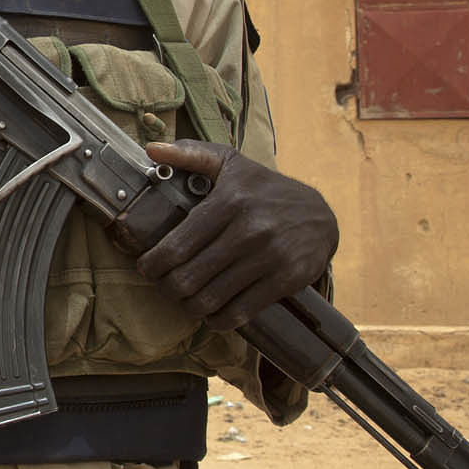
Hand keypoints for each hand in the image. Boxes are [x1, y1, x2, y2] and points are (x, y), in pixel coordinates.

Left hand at [135, 140, 337, 328]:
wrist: (322, 216)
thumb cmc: (264, 189)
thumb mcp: (230, 164)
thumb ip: (190, 154)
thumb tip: (151, 149)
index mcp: (229, 202)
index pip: (176, 246)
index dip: (152, 265)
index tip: (146, 269)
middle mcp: (249, 230)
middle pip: (188, 277)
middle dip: (168, 288)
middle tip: (166, 286)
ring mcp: (269, 257)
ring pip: (210, 298)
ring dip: (190, 306)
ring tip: (186, 300)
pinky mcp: (286, 279)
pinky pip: (240, 312)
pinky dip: (219, 319)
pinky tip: (212, 314)